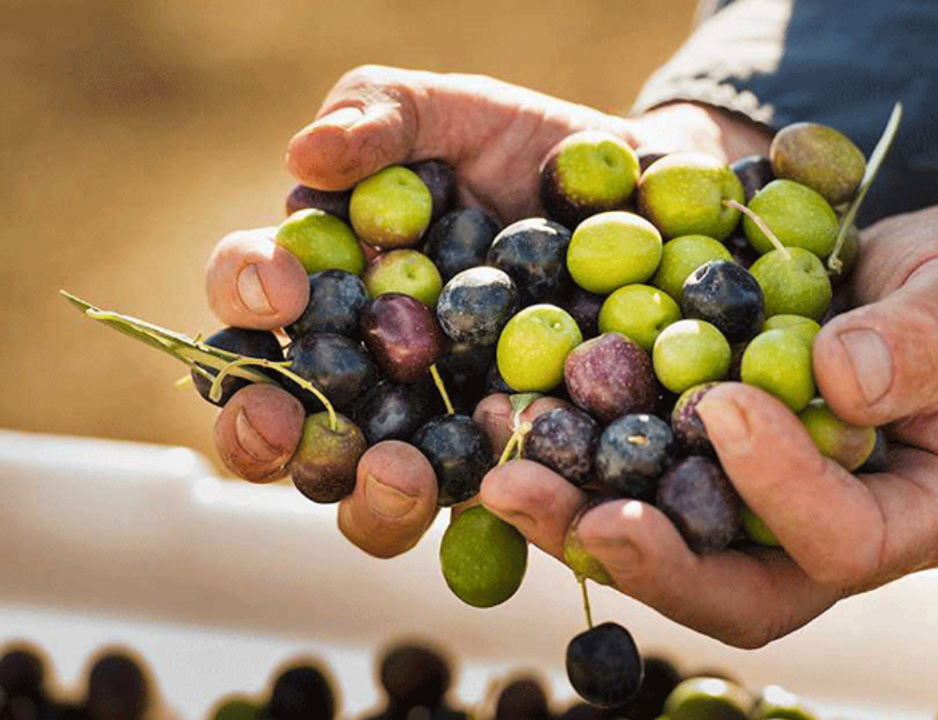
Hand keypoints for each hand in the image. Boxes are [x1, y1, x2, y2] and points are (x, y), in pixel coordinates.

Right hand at [203, 65, 769, 557]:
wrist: (636, 192)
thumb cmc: (522, 147)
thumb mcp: (451, 110)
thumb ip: (380, 115)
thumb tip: (306, 156)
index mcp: (324, 286)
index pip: (248, 299)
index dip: (244, 294)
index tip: (282, 285)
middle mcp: (361, 374)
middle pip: (279, 427)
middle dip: (265, 433)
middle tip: (289, 421)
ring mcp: (435, 431)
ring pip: (368, 499)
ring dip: (370, 499)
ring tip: (402, 475)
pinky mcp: (512, 467)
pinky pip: (489, 515)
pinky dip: (488, 514)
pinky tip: (508, 495)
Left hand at [481, 182, 937, 646]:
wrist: (923, 284)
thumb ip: (922, 339)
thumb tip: (837, 380)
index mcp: (919, 517)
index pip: (847, 542)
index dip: (782, 489)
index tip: (725, 403)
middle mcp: (829, 539)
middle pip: (735, 592)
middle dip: (643, 558)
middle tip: (557, 507)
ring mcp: (762, 518)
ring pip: (670, 553)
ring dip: (579, 522)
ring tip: (503, 474)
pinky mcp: (708, 475)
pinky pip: (639, 488)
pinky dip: (577, 465)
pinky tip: (514, 421)